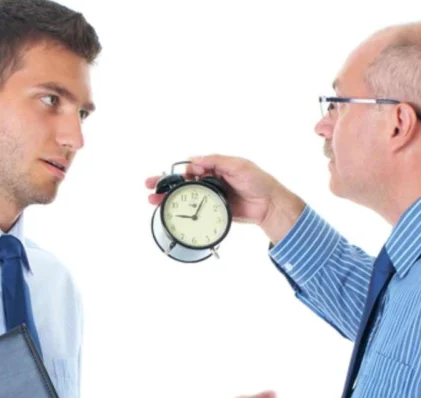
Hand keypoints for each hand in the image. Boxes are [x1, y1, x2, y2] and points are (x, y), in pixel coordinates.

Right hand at [146, 155, 305, 243]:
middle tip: (150, 188)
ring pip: (186, 197)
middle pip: (183, 182)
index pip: (191, 168)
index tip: (172, 177)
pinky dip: (184, 212)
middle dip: (165, 185)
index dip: (179, 172)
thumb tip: (194, 160)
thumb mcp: (238, 165)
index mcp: (215, 168)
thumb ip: (216, 162)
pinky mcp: (215, 211)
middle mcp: (211, 181)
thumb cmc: (258, 181)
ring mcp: (212, 197)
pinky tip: (172, 214)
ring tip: (154, 202)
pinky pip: (197, 211)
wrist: (270, 205)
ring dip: (169, 199)